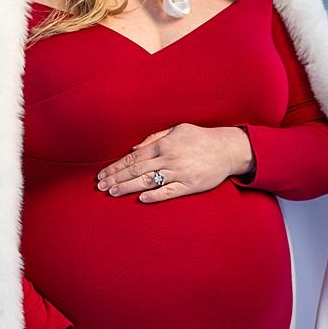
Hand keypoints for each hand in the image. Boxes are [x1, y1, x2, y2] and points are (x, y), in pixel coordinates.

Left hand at [95, 123, 252, 202]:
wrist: (227, 149)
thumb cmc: (199, 138)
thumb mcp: (177, 129)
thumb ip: (154, 139)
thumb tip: (133, 150)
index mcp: (163, 145)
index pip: (133, 158)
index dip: (116, 167)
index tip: (102, 174)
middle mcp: (169, 158)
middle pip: (136, 170)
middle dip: (116, 178)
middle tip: (100, 186)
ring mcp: (179, 173)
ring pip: (148, 181)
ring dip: (128, 187)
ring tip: (112, 192)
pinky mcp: (190, 185)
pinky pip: (169, 192)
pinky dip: (154, 195)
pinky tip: (140, 198)